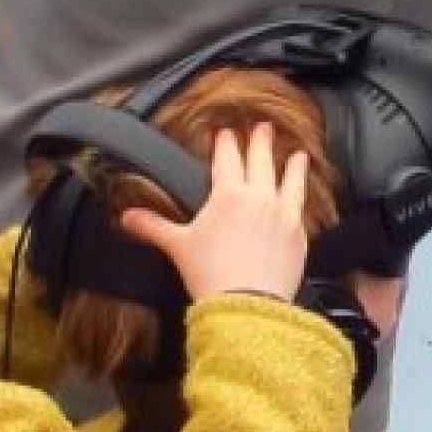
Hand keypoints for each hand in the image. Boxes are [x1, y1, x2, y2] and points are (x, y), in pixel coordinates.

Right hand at [116, 122, 312, 305]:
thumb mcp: (178, 247)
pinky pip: (302, 207)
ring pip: (289, 181)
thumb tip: (128, 218)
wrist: (247, 305)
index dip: (225, 143)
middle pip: (260, 161)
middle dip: (259, 141)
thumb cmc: (212, 275)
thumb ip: (154, 227)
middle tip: (263, 127)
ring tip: (298, 154)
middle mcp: (259, 198)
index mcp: (229, 195)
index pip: (226, 159)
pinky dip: (302, 196)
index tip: (225, 133)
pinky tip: (303, 195)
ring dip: (292, 165)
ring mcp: (283, 215)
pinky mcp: (298, 235)